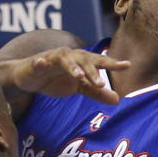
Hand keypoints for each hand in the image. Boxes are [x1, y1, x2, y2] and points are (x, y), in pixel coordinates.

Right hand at [10, 47, 130, 103]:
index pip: (99, 61)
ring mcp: (52, 58)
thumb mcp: (78, 87)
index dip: (113, 63)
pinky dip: (41, 62)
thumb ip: (96, 92)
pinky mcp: (37, 63)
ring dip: (72, 66)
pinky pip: (39, 61)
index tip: (128, 65)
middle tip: (101, 84)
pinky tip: (42, 63)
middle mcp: (70, 56)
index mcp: (81, 62)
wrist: (29, 78)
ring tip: (79, 76)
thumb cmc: (56, 79)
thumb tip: (117, 100)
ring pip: (64, 59)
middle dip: (93, 71)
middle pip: (84, 60)